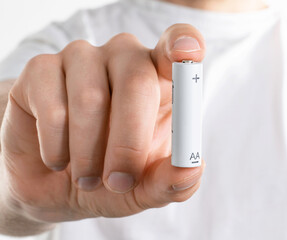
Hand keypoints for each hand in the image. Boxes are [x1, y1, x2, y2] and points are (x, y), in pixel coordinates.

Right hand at [0, 24, 205, 223]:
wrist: (56, 185)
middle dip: (129, 142)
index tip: (189, 54)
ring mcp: (81, 58)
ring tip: (86, 177)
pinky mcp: (40, 70)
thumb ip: (170, 181)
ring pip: (90, 98)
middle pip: (136, 80)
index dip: (184, 44)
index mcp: (158, 79)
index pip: (178, 45)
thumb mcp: (144, 189)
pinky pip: (52, 107)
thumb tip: (192, 169)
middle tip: (119, 182)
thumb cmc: (110, 177)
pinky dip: (57, 146)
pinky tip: (58, 159)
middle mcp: (123, 58)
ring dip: (88, 153)